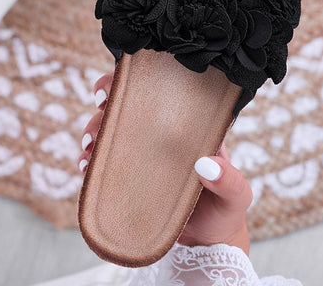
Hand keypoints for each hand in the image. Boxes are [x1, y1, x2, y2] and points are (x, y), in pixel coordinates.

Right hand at [78, 72, 252, 254]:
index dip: (133, 80)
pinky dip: (91, 160)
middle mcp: (161, 133)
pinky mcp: (130, 177)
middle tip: (98, 122)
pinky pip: (105, 162)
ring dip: (94, 133)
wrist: (209, 242)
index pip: (159, 90)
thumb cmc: (226, 208)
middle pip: (127, 106)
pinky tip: (86, 167)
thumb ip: (228, 181)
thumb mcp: (236, 195)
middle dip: (105, 107)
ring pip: (111, 130)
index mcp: (187, 125)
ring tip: (88, 151)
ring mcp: (143, 154)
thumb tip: (205, 164)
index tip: (114, 87)